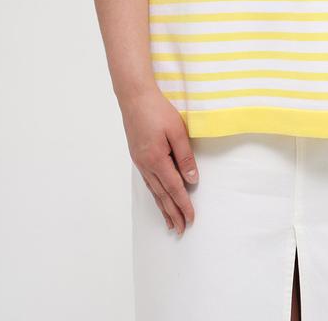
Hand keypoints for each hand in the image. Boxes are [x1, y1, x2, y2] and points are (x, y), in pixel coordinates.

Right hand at [120, 86, 198, 235]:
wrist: (134, 97)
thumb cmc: (158, 110)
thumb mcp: (177, 130)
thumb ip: (185, 156)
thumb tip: (192, 179)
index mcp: (157, 159)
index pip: (174, 188)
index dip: (183, 204)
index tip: (191, 218)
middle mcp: (146, 165)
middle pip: (162, 195)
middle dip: (173, 213)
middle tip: (181, 229)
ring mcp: (139, 161)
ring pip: (153, 191)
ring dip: (163, 208)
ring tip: (170, 223)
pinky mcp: (137, 156)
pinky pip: (148, 181)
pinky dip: (155, 194)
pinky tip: (158, 198)